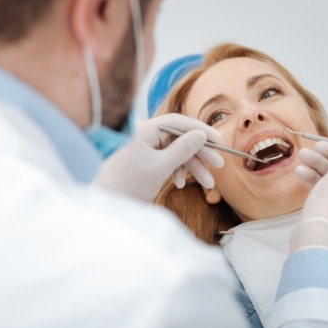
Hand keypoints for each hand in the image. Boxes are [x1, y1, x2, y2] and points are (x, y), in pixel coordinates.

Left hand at [94, 114, 223, 201]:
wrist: (108, 205)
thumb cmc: (129, 185)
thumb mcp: (160, 167)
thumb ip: (182, 150)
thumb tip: (200, 135)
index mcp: (145, 131)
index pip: (178, 122)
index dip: (200, 129)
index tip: (218, 140)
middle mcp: (147, 136)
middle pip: (180, 138)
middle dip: (200, 153)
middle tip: (219, 165)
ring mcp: (147, 150)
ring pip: (177, 153)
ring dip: (193, 167)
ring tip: (208, 184)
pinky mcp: (148, 162)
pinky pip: (169, 162)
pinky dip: (178, 172)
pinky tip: (180, 184)